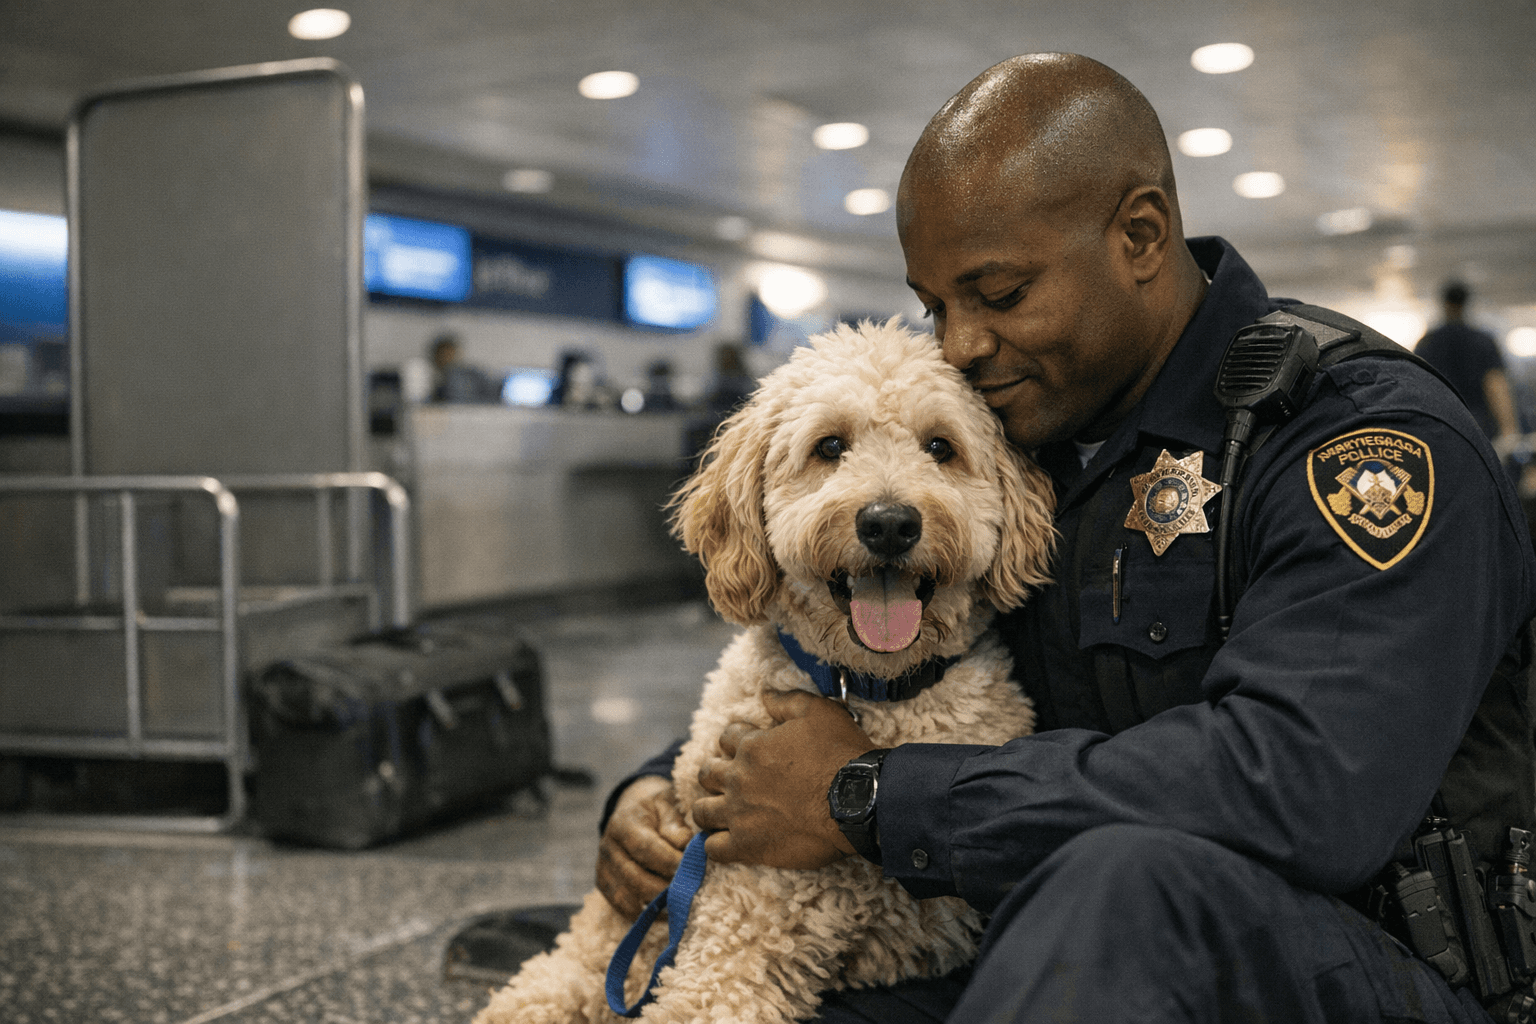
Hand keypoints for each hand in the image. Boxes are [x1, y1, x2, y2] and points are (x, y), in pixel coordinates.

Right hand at [596, 775, 693, 917]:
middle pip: (635, 877)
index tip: (693, 870)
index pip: (645, 847)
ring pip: (627, 897)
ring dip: (656, 904)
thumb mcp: (668, 805)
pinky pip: (622, 908)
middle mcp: (608, 846)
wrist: (635, 814)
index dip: (669, 862)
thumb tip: (685, 844)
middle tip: (691, 892)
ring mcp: (603, 867)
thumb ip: (676, 824)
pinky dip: (644, 914)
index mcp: (623, 822)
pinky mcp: (604, 885)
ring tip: (681, 904)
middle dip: (665, 888)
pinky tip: (667, 912)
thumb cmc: (658, 810)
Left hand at [693, 689, 874, 867]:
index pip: (726, 738)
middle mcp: (738, 779)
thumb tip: (764, 693)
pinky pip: (713, 848)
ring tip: (720, 811)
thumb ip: (786, 700)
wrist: (860, 801)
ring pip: (701, 811)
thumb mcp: (818, 712)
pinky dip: (714, 845)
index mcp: (751, 747)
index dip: (737, 740)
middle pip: (707, 774)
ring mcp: (739, 814)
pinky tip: (725, 842)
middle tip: (733, 780)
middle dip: (715, 774)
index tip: (749, 748)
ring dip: (708, 808)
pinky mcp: (747, 846)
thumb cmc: (840, 755)